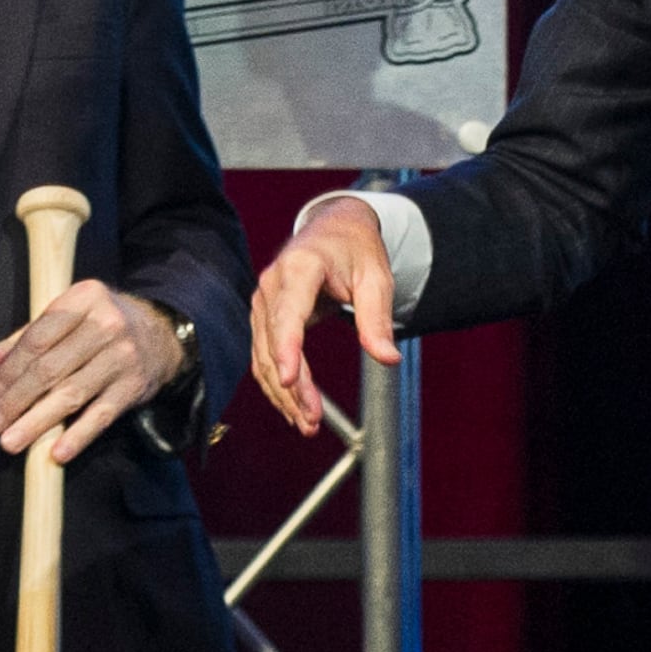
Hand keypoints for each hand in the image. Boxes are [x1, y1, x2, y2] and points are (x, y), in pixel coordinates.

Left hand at [0, 280, 186, 462]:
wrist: (159, 336)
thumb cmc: (96, 328)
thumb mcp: (62, 322)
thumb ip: (17, 342)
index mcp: (83, 298)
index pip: (38, 338)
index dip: (10, 369)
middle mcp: (107, 324)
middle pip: (51, 368)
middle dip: (17, 400)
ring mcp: (123, 357)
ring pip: (72, 394)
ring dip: (38, 422)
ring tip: (11, 441)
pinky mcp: (134, 386)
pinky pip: (101, 416)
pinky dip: (78, 436)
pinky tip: (57, 453)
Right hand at [250, 197, 393, 433]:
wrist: (334, 228)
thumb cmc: (356, 249)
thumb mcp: (376, 277)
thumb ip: (377, 318)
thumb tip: (387, 357)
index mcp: (300, 267)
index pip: (287, 314)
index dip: (286, 349)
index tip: (288, 380)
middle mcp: (273, 284)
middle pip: (274, 343)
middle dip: (290, 386)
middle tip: (311, 420)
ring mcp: (263, 300)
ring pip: (263, 355)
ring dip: (281, 393)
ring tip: (306, 424)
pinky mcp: (264, 316)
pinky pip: (264, 355)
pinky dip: (276, 383)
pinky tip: (293, 408)